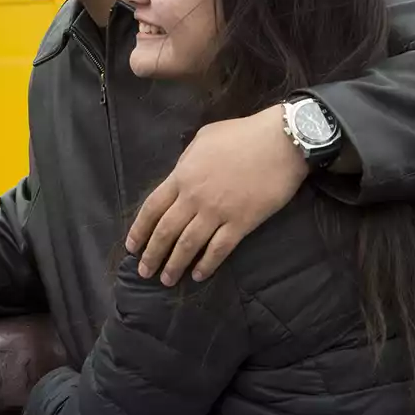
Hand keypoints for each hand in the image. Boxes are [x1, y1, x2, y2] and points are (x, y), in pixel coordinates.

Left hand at [126, 105, 306, 284]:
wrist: (282, 141)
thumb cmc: (243, 134)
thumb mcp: (204, 139)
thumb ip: (187, 160)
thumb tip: (179, 174)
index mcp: (182, 175)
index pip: (152, 208)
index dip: (139, 230)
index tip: (132, 246)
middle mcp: (195, 197)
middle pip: (166, 231)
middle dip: (152, 254)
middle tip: (145, 271)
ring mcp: (218, 212)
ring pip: (189, 244)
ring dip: (175, 264)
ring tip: (166, 280)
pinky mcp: (242, 223)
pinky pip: (220, 249)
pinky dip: (207, 264)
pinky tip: (199, 275)